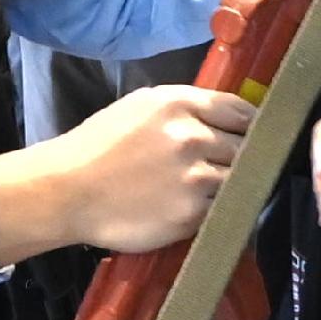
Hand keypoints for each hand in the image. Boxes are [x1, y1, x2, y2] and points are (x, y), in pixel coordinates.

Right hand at [0, 83, 256, 261]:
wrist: (66, 192)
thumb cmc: (99, 147)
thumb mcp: (141, 106)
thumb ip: (187, 107)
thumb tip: (227, 116)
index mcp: (180, 104)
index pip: (241, 110)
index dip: (252, 124)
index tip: (254, 134)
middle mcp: (192, 138)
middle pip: (247, 146)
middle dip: (245, 156)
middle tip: (235, 165)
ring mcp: (195, 178)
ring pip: (240, 180)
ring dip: (233, 185)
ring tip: (215, 188)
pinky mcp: (191, 215)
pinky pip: (224, 209)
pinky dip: (219, 210)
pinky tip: (201, 207)